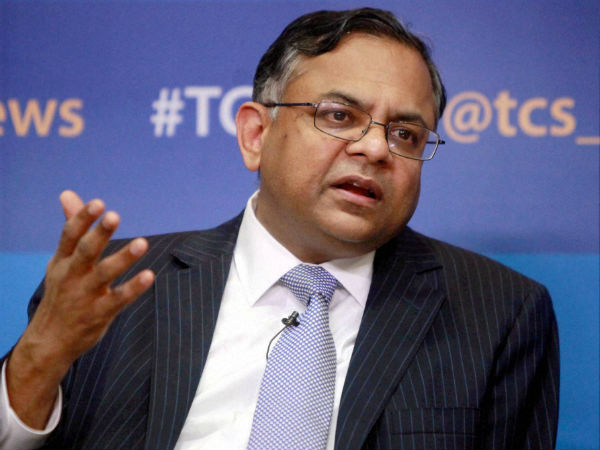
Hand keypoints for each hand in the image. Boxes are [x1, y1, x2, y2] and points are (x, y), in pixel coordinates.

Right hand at [6, 190, 154, 428]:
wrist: (50, 341)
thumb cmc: (62, 292)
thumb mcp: (62, 260)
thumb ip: (73, 228)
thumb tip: (68, 194)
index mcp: (62, 260)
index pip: (70, 236)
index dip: (82, 219)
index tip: (98, 203)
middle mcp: (72, 275)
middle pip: (86, 251)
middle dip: (99, 234)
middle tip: (115, 216)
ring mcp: (85, 295)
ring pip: (105, 274)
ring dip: (123, 258)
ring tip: (142, 243)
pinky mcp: (99, 313)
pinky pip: (119, 299)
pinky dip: (134, 288)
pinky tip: (149, 276)